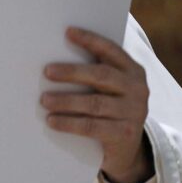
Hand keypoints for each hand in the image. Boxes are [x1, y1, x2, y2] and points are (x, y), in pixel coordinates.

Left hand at [40, 27, 152, 182]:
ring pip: (94, 103)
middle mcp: (137, 89)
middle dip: (72, 72)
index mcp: (133, 71)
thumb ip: (94, 73)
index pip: (111, 51)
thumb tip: (55, 58)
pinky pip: (92, 126)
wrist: (128, 149)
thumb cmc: (110, 110)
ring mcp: (133, 112)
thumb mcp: (109, 89)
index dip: (90, 40)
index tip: (68, 32)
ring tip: (44, 100)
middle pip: (101, 76)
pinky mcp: (125, 134)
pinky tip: (52, 121)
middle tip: (47, 71)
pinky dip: (69, 123)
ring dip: (66, 100)